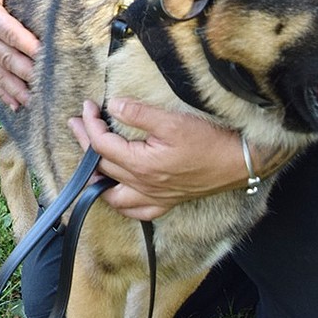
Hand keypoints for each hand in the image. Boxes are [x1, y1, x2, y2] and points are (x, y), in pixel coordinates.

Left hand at [67, 98, 247, 220]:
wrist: (239, 160)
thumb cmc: (208, 139)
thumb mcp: (172, 120)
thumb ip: (139, 114)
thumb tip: (113, 106)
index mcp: (141, 165)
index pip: (102, 146)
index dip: (89, 124)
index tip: (87, 106)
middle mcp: (144, 186)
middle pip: (102, 167)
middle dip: (85, 143)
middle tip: (77, 123)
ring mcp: (155, 197)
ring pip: (113, 195)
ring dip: (97, 177)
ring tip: (89, 160)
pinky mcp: (167, 202)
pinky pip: (136, 211)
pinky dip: (121, 202)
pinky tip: (118, 191)